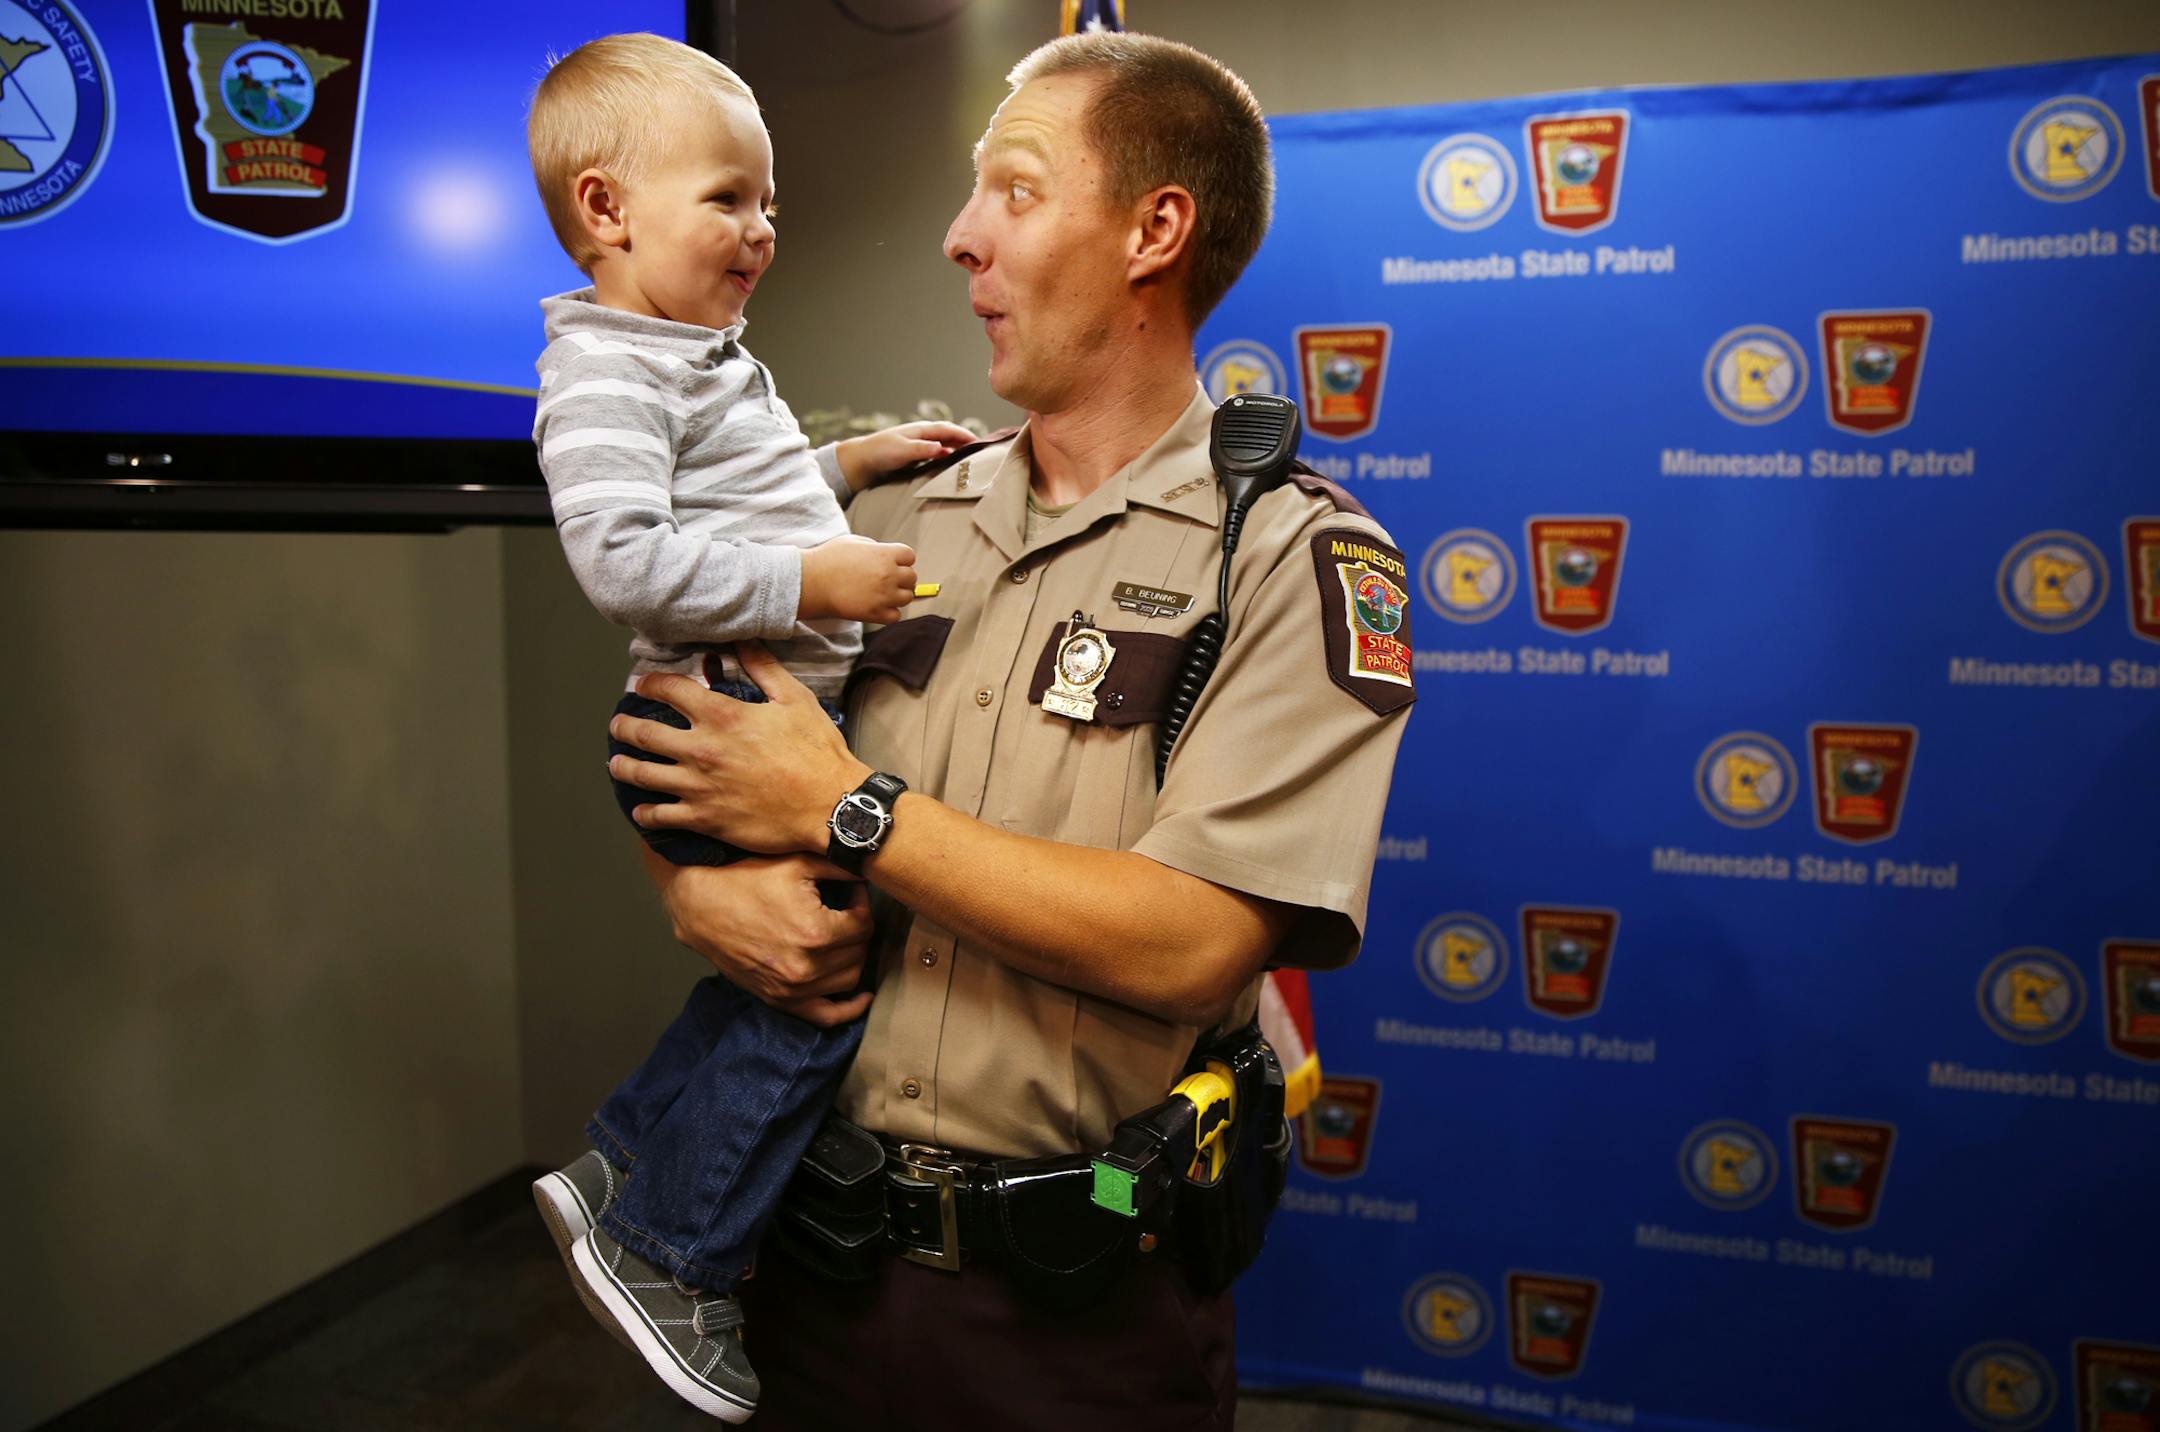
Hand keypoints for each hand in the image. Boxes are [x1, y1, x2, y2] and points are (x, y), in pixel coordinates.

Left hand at [610, 645, 871, 853]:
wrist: (830, 806)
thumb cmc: (816, 752)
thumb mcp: (795, 699)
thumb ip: (764, 668)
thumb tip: (742, 641)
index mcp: (722, 716)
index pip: (669, 690)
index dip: (650, 684)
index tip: (643, 685)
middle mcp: (702, 750)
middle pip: (644, 734)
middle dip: (624, 726)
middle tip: (618, 725)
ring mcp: (699, 787)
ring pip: (642, 775)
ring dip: (623, 767)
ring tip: (616, 763)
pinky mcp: (704, 819)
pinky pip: (660, 816)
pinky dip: (645, 812)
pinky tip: (641, 810)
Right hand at [643, 849, 874, 1027]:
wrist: (700, 905)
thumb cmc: (746, 880)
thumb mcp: (797, 864)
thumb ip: (841, 869)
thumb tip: (869, 873)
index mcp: (816, 933)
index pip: (864, 925)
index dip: (862, 904)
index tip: (852, 894)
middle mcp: (807, 967)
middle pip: (859, 952)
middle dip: (857, 929)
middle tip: (846, 912)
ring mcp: (792, 989)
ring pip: (849, 980)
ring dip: (852, 957)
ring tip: (841, 937)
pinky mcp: (779, 999)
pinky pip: (826, 1016)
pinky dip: (848, 1009)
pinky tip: (861, 997)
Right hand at [800, 533, 916, 623]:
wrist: (812, 582)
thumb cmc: (828, 559)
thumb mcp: (853, 541)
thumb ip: (874, 546)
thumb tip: (884, 554)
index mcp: (885, 554)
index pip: (910, 556)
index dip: (902, 560)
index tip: (893, 563)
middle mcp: (889, 574)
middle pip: (912, 577)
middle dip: (901, 578)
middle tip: (887, 580)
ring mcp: (884, 595)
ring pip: (907, 597)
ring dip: (897, 596)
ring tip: (881, 594)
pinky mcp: (876, 613)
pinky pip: (896, 616)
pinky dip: (889, 613)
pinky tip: (877, 606)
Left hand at [835, 420, 976, 492]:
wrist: (860, 461)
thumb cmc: (880, 453)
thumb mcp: (902, 451)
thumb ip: (922, 449)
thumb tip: (943, 448)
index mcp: (920, 430)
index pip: (949, 430)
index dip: (965, 435)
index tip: (981, 442)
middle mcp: (921, 435)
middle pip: (948, 436)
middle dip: (964, 441)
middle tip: (982, 450)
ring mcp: (918, 445)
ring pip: (943, 445)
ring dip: (957, 450)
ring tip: (970, 458)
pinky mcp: (913, 456)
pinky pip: (936, 454)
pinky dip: (946, 457)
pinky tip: (950, 466)